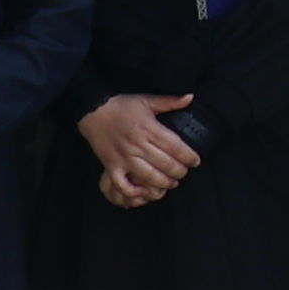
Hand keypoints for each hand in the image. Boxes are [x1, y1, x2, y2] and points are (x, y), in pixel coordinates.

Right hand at [81, 91, 199, 207]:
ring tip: (171, 183)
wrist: (93, 111)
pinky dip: (135, 191)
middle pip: (166, 165)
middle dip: (180, 172)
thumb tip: (190, 97)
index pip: (175, 147)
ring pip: (149, 177)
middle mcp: (138, 145)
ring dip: (164, 183)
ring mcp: (124, 157)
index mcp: (149, 128)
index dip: (189, 157)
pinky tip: (145, 191)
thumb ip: (170, 101)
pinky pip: (124, 185)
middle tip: (184, 172)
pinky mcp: (112, 166)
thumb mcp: (146, 100)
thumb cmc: (121, 106)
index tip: (195, 161)